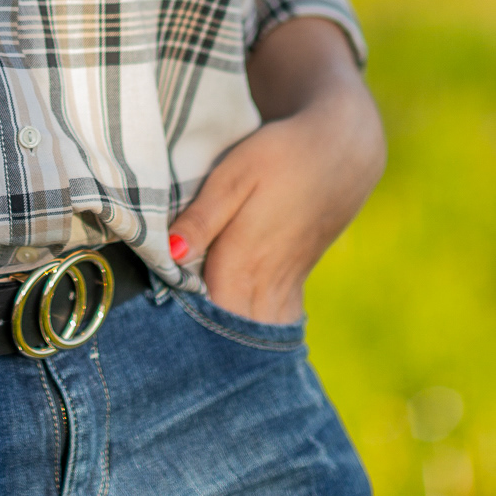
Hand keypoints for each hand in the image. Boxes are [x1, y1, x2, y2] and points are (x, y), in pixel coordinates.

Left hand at [168, 16, 385, 323]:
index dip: (182, 333)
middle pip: (231, 335)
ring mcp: (284, 287)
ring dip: (227, 339)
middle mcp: (265, 285)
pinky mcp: (295, 281)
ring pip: (254, 333)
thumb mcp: (234, 176)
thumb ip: (203, 218)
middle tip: (166, 342)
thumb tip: (171, 254)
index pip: (209, 320)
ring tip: (195, 336)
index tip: (156, 331)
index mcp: (242, 262)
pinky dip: (253, 330)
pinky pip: (274, 322)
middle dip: (201, 344)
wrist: (341, 150)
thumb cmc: (280, 156)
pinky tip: (232, 327)